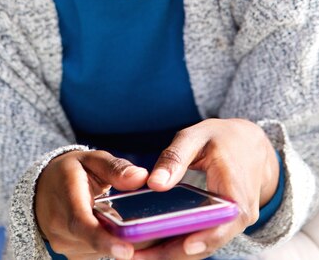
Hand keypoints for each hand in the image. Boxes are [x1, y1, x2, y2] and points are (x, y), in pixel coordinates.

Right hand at [35, 149, 147, 259]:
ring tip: (124, 222)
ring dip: (115, 241)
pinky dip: (109, 246)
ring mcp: (62, 243)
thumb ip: (116, 168)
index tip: (126, 250)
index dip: (103, 239)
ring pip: (98, 251)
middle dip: (121, 239)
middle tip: (144, 229)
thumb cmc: (71, 171)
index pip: (81, 222)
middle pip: (94, 241)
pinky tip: (114, 231)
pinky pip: (95, 254)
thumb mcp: (92, 159)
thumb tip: (141, 177)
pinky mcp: (70, 254)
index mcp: (66, 195)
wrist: (42, 188)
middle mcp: (59, 224)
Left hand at [135, 118, 278, 259]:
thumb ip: (174, 158)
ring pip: (202, 245)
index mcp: (236, 189)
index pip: (223, 222)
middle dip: (172, 252)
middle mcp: (240, 214)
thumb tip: (154, 184)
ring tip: (136, 252)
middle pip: (207, 242)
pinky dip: (178, 243)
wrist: (249, 143)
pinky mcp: (223, 226)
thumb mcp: (196, 136)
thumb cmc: (222, 137)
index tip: (182, 245)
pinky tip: (151, 243)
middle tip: (135, 253)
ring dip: (171, 252)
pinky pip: (201, 239)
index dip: (205, 238)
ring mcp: (233, 224)